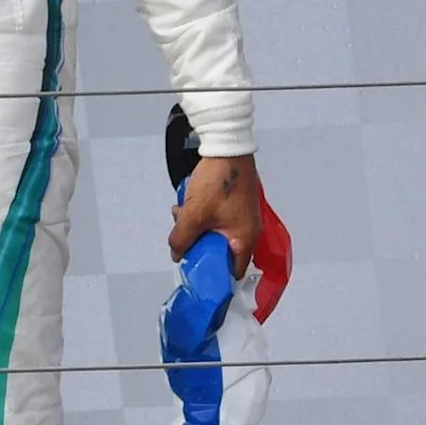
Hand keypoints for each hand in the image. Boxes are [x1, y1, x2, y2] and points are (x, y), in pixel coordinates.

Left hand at [170, 152, 262, 267]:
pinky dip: (201, 216)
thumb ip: (181, 240)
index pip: (233, 272)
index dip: (215, 276)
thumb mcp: (193, 215)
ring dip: (195, 228)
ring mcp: (242, 216)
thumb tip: (177, 254)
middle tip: (182, 240)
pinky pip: (217, 219)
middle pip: (220, 252)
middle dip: (198, 245)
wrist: (226, 148)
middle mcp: (249, 230)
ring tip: (181, 214)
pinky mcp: (235, 204)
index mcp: (245, 239)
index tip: (197, 275)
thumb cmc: (219, 180)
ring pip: (215, 233)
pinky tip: (187, 205)